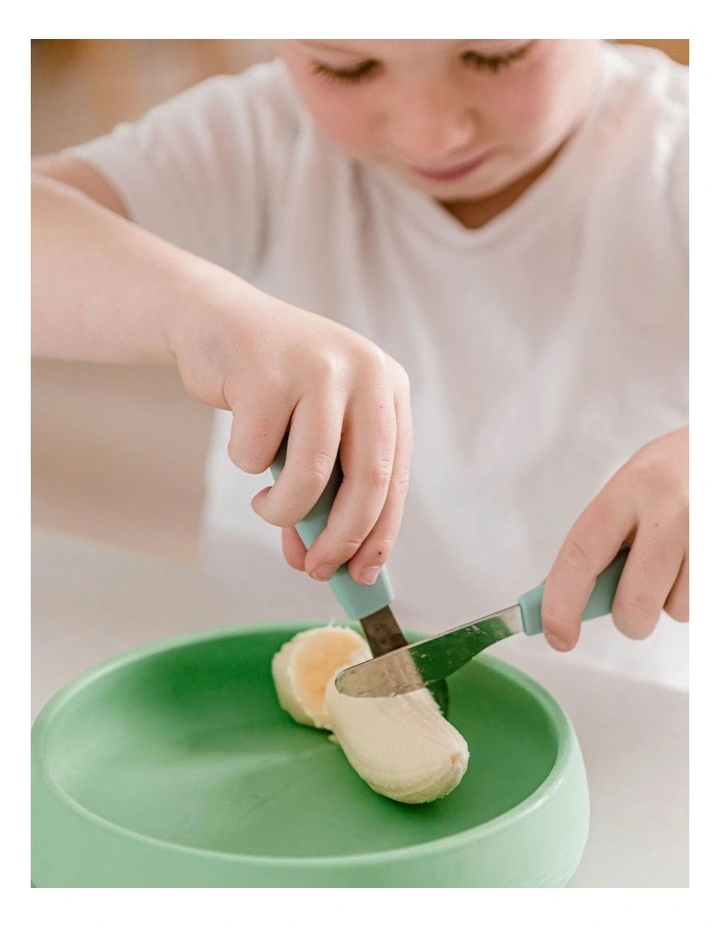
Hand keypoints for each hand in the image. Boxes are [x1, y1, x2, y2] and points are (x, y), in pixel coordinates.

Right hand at [172, 277, 411, 585]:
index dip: (381, 533)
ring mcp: (318, 369)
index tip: (363, 576)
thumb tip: (314, 561)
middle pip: (368, 480)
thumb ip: (323, 491)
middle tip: (315, 569)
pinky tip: (241, 436)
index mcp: (388, 387)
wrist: (214, 320)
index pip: (397, 476)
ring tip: (264, 505)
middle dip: (341, 538)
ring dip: (282, 510)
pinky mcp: (268, 374)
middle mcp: (365, 372)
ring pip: (310, 475)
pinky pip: (255, 455)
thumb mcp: (312, 430)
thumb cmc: (271, 387)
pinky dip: (244, 462)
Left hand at [541, 426, 688, 649]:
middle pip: (634, 602)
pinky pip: (705, 606)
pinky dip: (697, 594)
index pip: (581, 554)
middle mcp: (671, 510)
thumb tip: (560, 591)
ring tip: (680, 560)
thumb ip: (603, 534)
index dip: (562, 602)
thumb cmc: (680, 468)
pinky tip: (698, 561)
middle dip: (628, 617)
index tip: (556, 633)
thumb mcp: (634, 484)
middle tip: (633, 599)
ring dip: (672, 600)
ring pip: (678, 610)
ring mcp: (707, 534)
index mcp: (631, 488)